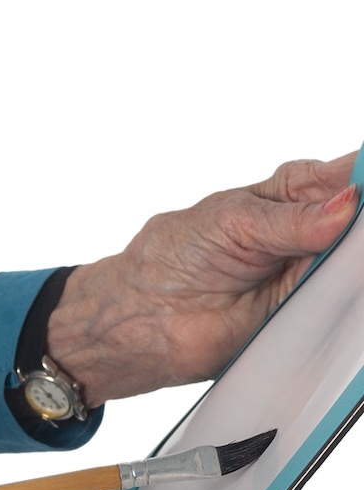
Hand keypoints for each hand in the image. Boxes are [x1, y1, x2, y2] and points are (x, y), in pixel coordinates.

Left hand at [46, 153, 358, 404]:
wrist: (148, 316)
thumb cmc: (176, 256)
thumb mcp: (234, 221)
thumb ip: (292, 219)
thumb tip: (349, 203)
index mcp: (294, 192)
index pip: (350, 173)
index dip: (362, 178)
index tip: (362, 191)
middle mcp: (313, 230)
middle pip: (360, 220)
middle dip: (361, 222)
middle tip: (351, 233)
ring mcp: (316, 273)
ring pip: (357, 264)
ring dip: (356, 263)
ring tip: (337, 261)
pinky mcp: (312, 314)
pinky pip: (347, 305)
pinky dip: (352, 298)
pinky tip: (349, 290)